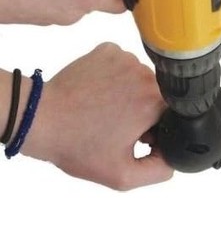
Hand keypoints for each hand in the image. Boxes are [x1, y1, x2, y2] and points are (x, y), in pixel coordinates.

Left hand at [20, 43, 172, 189]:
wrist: (40, 119)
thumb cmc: (77, 145)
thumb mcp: (122, 175)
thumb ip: (159, 170)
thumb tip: (174, 156)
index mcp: (155, 102)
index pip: (171, 115)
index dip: (156, 130)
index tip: (134, 137)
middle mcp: (145, 74)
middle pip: (157, 95)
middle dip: (143, 111)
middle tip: (115, 126)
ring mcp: (125, 58)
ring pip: (139, 78)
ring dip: (128, 92)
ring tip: (103, 108)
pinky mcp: (107, 50)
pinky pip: (121, 64)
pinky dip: (113, 76)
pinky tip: (97, 91)